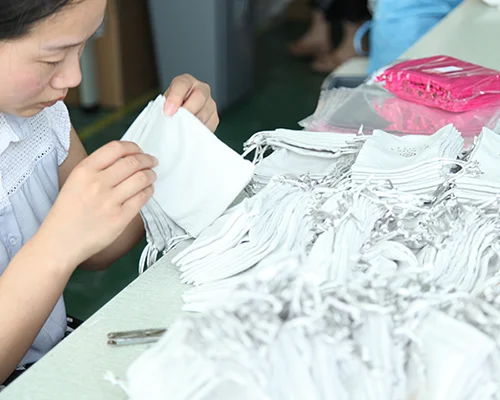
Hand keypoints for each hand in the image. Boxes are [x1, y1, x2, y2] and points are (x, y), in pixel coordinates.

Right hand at [41, 141, 157, 266]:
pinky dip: (149, 191)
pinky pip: (142, 198)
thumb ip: (97, 169)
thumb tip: (126, 158)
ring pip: (141, 179)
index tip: (140, 151)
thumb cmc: (68, 213)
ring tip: (151, 176)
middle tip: (152, 162)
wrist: (60, 242)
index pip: (116, 148)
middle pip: (133, 162)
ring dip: (151, 175)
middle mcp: (97, 183)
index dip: (133, 147)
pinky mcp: (119, 218)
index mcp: (84, 170)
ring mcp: (109, 201)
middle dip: (147, 160)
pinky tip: (147, 191)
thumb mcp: (75, 182)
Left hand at [163, 74, 219, 131]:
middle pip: (200, 96)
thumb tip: (168, 116)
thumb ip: (165, 106)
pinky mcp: (214, 118)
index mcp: (186, 81)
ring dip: (191, 123)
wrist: (180, 115)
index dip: (175, 98)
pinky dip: (197, 130)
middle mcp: (201, 88)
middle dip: (188, 110)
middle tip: (177, 121)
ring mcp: (210, 103)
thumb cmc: (170, 107)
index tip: (168, 112)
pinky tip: (189, 131)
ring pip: (204, 114)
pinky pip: (207, 125)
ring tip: (180, 129)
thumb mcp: (164, 103)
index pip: (182, 84)